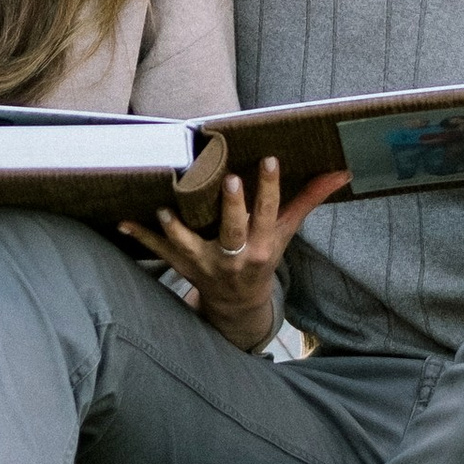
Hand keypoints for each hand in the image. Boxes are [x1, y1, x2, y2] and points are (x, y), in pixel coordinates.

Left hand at [125, 155, 347, 349]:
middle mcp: (234, 257)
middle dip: (232, 208)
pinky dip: (141, 237)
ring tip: (166, 209)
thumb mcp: (286, 233)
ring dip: (177, 229)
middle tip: (229, 181)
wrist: (238, 303)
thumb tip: (341, 171)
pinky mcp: (182, 266)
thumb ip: (309, 199)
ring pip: (190, 245)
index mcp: (262, 246)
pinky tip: (122, 222)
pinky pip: (159, 252)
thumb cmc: (263, 257)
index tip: (268, 160)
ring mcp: (205, 264)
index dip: (269, 189)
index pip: (269, 213)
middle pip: (233, 231)